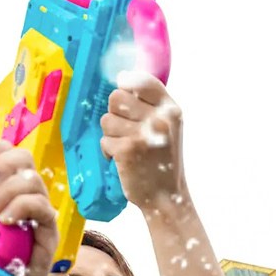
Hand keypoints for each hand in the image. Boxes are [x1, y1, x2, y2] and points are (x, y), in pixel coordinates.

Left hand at [0, 142, 58, 275]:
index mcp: (2, 185)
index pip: (7, 152)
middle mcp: (22, 194)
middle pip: (25, 159)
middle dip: (2, 168)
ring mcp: (38, 211)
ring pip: (32, 181)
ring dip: (6, 192)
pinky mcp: (49, 231)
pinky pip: (41, 206)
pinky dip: (21, 207)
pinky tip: (6, 221)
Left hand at [101, 73, 186, 216]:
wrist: (166, 197)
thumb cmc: (163, 161)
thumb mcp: (169, 127)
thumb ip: (151, 104)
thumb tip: (122, 78)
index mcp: (171, 110)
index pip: (142, 80)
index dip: (127, 82)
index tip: (124, 87)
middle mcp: (159, 119)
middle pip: (116, 97)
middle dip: (115, 113)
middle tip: (125, 129)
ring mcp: (142, 134)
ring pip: (106, 120)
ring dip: (111, 134)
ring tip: (126, 147)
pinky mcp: (126, 150)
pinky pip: (104, 140)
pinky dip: (109, 151)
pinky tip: (122, 160)